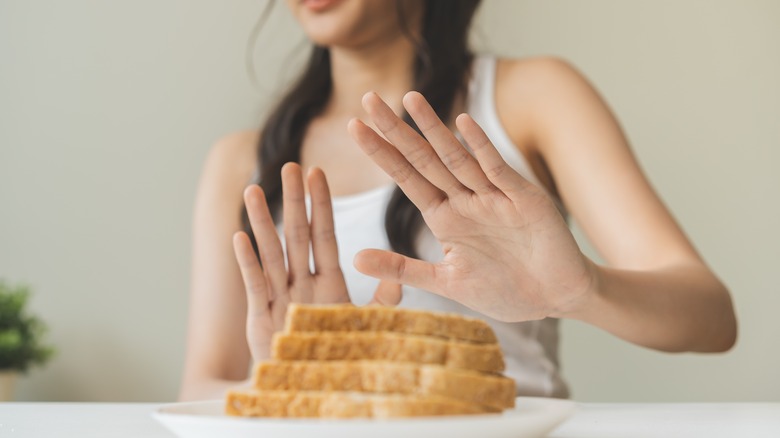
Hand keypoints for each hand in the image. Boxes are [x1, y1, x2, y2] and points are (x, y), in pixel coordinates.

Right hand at [233, 163, 400, 360]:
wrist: (311, 389)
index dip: (320, 205)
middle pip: (297, 234)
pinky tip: (239, 237)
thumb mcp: (364, 326)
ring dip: (262, 221)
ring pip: (272, 252)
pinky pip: (254, 284)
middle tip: (290, 165)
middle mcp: (302, 284)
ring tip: (253, 189)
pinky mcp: (260, 317)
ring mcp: (279, 298)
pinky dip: (248, 262)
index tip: (318, 174)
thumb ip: (381, 301)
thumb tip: (397, 277)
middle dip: (294, 201)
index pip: (324, 235)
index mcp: (328, 282)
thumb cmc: (336, 356)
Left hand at [347, 92, 595, 321]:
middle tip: (368, 99)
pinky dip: (480, 147)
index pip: (406, 178)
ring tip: (408, 99)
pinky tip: (461, 122)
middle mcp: (465, 200)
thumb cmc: (506, 290)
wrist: (557, 298)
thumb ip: (402, 269)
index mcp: (445, 217)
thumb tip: (354, 260)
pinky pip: (497, 169)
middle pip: (423, 159)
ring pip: (456, 157)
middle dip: (396, 130)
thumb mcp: (445, 283)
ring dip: (432, 128)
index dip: (381, 153)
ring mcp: (493, 196)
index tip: (353, 127)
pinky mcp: (522, 199)